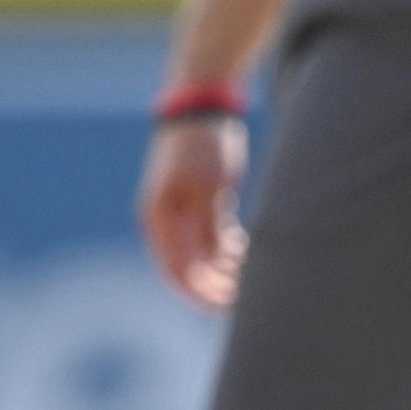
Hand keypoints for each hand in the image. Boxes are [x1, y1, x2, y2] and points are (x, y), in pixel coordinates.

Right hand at [140, 117, 248, 307]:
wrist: (203, 104)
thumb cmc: (202, 144)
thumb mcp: (208, 186)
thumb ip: (208, 226)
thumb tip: (212, 264)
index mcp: (158, 218)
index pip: (176, 270)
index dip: (199, 291)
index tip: (224, 305)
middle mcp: (165, 220)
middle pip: (190, 267)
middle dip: (215, 284)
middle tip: (245, 296)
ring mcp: (181, 211)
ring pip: (203, 253)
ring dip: (225, 267)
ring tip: (252, 275)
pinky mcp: (200, 202)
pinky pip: (212, 236)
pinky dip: (228, 248)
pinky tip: (247, 252)